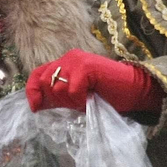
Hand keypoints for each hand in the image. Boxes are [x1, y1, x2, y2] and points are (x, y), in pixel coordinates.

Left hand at [26, 48, 163, 114]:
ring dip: (70, 100)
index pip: (37, 74)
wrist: (134, 90)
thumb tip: (37, 105)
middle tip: (76, 103)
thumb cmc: (107, 95)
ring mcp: (77, 59)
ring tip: (86, 99)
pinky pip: (71, 90)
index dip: (32, 92)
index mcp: (64, 63)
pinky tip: (91, 97)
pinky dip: (80, 99)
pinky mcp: (86, 66)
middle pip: (44, 82)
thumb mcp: (76, 97)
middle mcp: (68, 57)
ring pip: (57, 87)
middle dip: (56, 99)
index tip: (36, 109)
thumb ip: (58, 96)